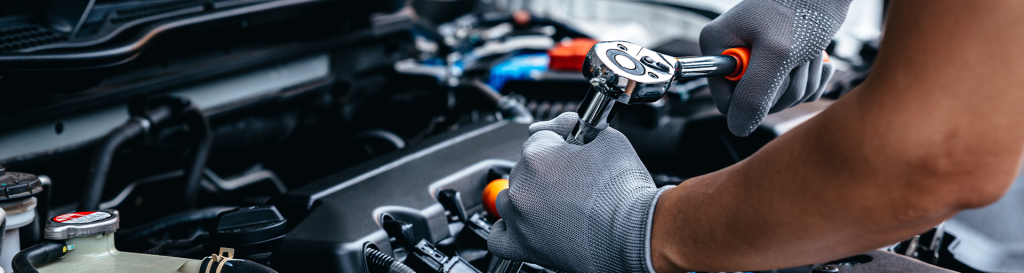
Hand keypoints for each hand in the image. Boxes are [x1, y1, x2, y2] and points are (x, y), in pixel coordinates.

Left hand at [487, 113, 673, 272]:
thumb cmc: (626, 191)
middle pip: (523, 169)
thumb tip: (552, 125)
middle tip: (573, 184)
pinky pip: (497, 237)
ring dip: (527, 199)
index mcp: (538, 155)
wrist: (636, 233)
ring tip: (557, 205)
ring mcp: (519, 217)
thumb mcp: (607, 139)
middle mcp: (522, 185)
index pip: (538, 139)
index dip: (558, 146)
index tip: (571, 155)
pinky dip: (508, 229)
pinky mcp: (523, 246)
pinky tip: (525, 224)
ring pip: (509, 199)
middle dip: (544, 173)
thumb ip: (571, 123)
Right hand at [700, 0, 850, 135]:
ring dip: (803, 80)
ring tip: (808, 51)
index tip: (773, 74)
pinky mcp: (780, 63)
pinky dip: (813, 78)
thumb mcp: (777, 54)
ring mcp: (757, 60)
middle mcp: (733, 54)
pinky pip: (796, 91)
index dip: (753, 99)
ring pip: (779, 98)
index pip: (725, 102)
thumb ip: (753, 95)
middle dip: (785, 86)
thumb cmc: (802, 7)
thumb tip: (738, 127)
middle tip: (795, 57)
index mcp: (718, 47)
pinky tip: (817, 57)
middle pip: (754, 103)